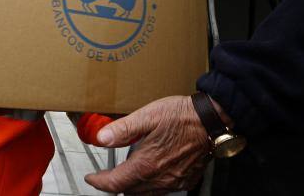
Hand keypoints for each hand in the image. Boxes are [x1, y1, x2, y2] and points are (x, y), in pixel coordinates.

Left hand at [84, 96, 210, 193]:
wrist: (211, 120)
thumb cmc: (182, 115)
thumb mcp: (147, 116)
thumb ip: (122, 129)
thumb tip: (101, 138)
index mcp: (147, 163)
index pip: (115, 183)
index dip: (99, 182)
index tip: (92, 178)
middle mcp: (160, 177)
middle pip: (129, 191)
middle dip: (115, 184)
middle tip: (107, 174)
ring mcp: (174, 181)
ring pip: (145, 194)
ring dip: (132, 186)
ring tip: (125, 173)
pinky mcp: (185, 180)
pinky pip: (162, 191)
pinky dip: (150, 186)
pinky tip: (150, 172)